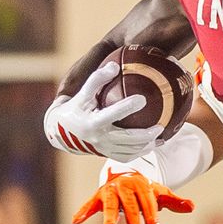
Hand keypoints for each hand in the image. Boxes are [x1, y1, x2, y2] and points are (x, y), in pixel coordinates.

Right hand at [44, 62, 162, 161]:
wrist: (61, 131)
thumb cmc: (76, 107)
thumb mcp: (83, 93)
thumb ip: (98, 79)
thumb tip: (116, 66)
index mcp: (93, 122)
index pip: (112, 114)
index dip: (127, 107)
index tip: (143, 99)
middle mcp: (99, 137)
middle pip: (127, 138)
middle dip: (145, 134)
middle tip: (160, 126)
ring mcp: (103, 149)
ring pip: (129, 151)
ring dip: (147, 145)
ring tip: (161, 136)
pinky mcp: (106, 154)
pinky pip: (126, 157)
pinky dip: (140, 152)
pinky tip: (153, 144)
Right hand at [72, 168, 194, 223]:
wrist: (127, 173)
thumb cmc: (146, 190)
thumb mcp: (161, 194)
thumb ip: (175, 202)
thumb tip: (192, 207)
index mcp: (142, 185)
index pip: (147, 202)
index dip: (151, 216)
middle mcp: (125, 186)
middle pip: (129, 204)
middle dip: (133, 218)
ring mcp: (111, 191)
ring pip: (110, 203)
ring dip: (109, 214)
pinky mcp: (98, 196)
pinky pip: (90, 204)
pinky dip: (83, 211)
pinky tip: (76, 221)